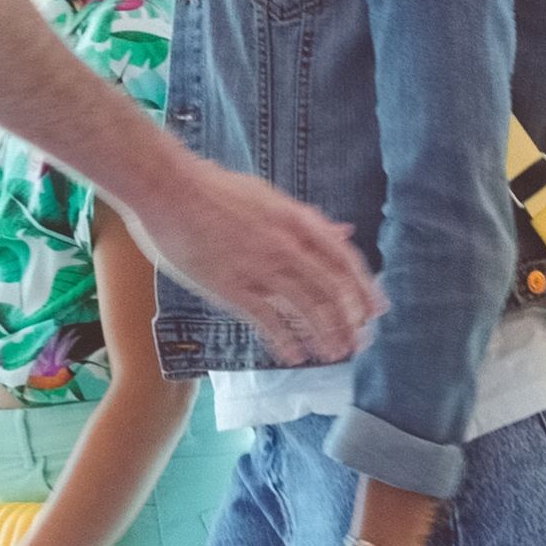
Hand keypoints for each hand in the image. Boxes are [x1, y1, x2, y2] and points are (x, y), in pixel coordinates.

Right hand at [153, 161, 384, 361]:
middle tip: (359, 343)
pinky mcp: (231, 286)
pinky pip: (268, 320)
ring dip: (324, 335)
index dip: (364, 289)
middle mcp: (285, 246)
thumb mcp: (271, 198)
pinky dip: (286, 341)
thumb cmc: (216, 190)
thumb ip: (309, 220)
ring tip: (333, 354)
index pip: (344, 261)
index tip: (376, 311)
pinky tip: (295, 356)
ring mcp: (259, 268)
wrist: (169, 189)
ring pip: (306, 309)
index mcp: (297, 220)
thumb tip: (344, 231)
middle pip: (331, 291)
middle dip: (350, 321)